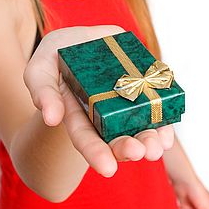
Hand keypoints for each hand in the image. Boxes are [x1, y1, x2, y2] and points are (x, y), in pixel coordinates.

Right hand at [23, 25, 174, 177]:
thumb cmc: (56, 55)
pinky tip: (167, 134)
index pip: (86, 138)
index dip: (96, 153)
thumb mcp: (40, 68)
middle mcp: (104, 115)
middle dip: (128, 148)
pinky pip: (156, 106)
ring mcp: (125, 102)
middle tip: (139, 153)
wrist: (83, 39)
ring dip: (150, 139)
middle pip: (115, 137)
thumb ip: (42, 91)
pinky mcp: (142, 86)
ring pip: (139, 126)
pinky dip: (163, 120)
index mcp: (77, 115)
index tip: (108, 169)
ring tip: (158, 148)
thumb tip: (52, 118)